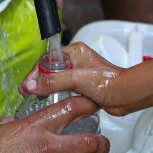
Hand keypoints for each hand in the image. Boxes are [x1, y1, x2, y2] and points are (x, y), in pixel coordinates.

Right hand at [19, 42, 133, 115]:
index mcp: (75, 51)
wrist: (126, 94)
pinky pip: (64, 88)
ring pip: (56, 79)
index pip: (47, 60)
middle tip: (27, 91)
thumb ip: (52, 81)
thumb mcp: (76, 79)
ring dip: (46, 87)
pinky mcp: (83, 86)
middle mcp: (76, 60)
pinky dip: (55, 93)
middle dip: (38, 80)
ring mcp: (80, 73)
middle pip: (50, 69)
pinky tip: (50, 100)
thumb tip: (32, 85)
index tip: (26, 85)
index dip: (35, 73)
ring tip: (35, 97)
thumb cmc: (108, 82)